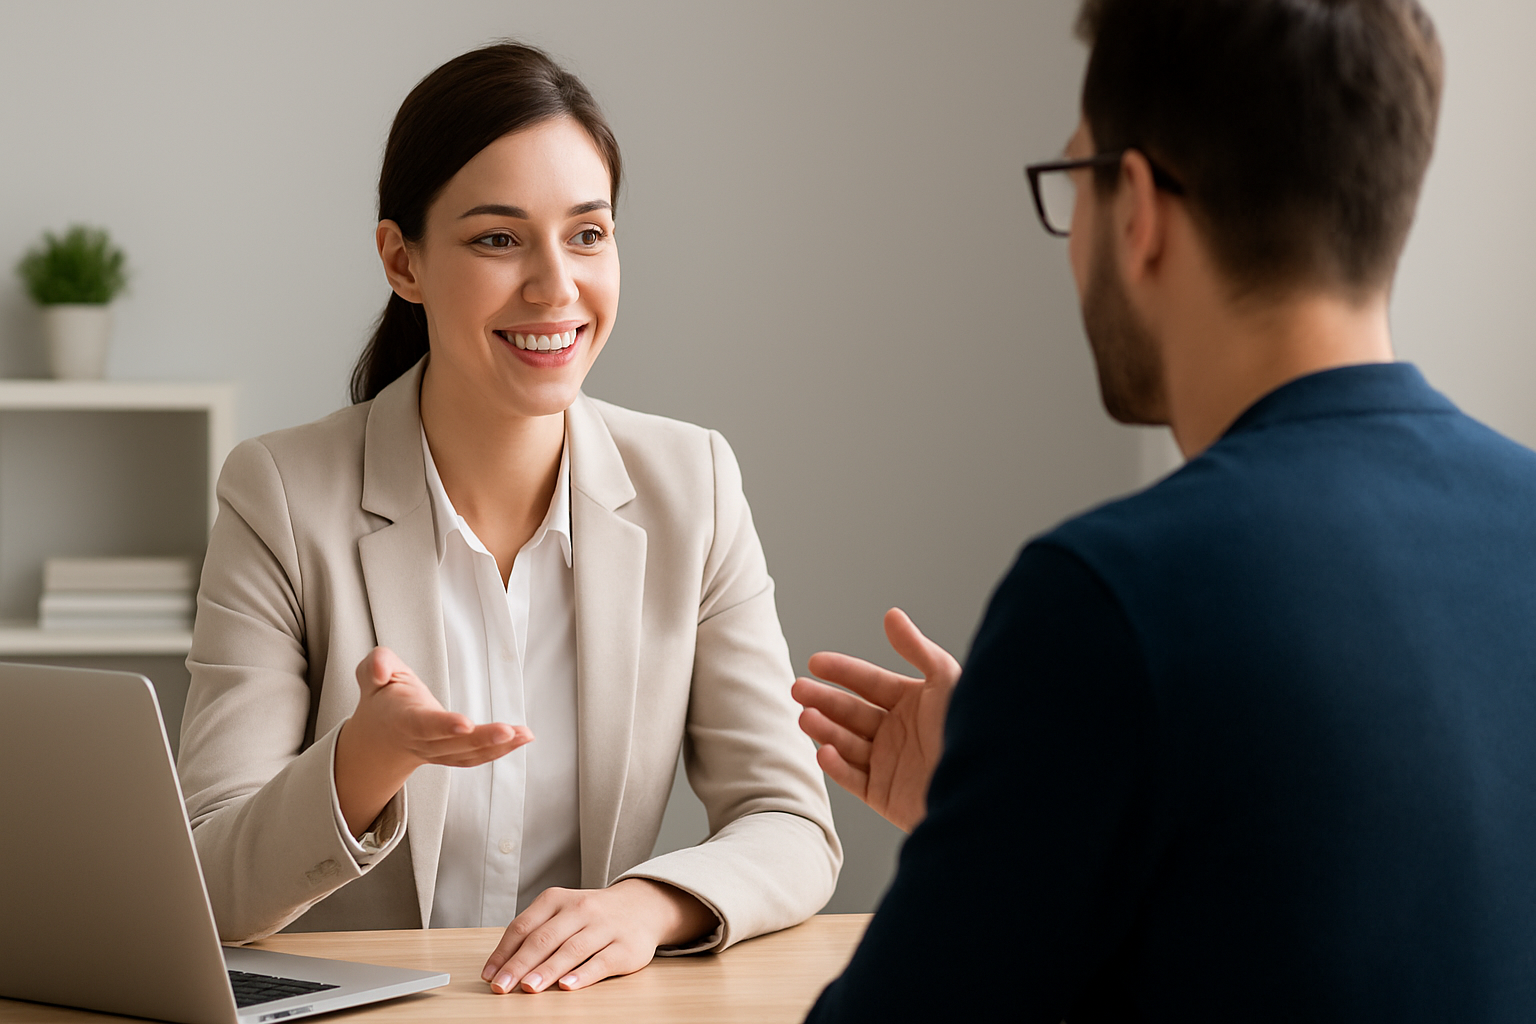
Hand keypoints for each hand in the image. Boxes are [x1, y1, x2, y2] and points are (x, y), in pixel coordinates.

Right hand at [334, 646, 531, 835]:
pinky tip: (521, 738)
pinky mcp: (452, 755)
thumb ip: (375, 664)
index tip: (465, 723)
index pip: (423, 725)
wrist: (379, 736)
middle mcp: (421, 742)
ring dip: (498, 747)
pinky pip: (476, 757)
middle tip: (509, 731)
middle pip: (453, 745)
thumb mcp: (371, 673)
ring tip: (525, 734)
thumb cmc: (382, 697)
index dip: (443, 725)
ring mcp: (437, 753)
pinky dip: (499, 751)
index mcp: (402, 721)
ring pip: (468, 755)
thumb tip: (379, 671)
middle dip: (482, 739)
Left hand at [481, 879, 715, 993]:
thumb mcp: (562, 913)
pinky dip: (583, 975)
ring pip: (571, 949)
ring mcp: (604, 927)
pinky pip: (601, 961)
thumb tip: (500, 968)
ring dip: (547, 970)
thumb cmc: (591, 916)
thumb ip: (535, 933)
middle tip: (502, 987)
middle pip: (544, 938)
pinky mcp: (626, 947)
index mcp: (558, 899)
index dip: (504, 952)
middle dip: (519, 965)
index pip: (524, 926)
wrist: (643, 906)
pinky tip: (567, 986)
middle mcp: (580, 909)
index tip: (490, 976)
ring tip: (529, 988)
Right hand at [791, 608, 960, 832]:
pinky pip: (853, 778)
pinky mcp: (883, 795)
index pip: (868, 683)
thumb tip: (891, 615)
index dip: (842, 671)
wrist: (988, 789)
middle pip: (850, 712)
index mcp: (912, 703)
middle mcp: (897, 732)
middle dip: (823, 700)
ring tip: (806, 718)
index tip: (815, 662)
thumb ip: (916, 648)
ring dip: (824, 729)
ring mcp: (888, 764)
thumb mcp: (946, 682)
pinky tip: (825, 751)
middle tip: (798, 690)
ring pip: (846, 743)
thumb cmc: (973, 732)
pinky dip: (836, 766)